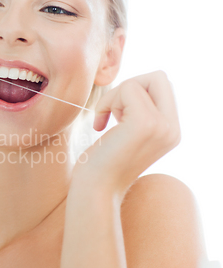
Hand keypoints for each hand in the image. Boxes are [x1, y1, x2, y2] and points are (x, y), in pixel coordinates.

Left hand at [73, 71, 180, 198]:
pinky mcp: (145, 123)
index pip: (163, 87)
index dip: (136, 91)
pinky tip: (99, 126)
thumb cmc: (102, 164)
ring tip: (106, 122)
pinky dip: (107, 102)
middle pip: (159, 78)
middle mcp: (173, 129)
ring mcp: (162, 126)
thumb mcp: (128, 135)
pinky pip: (128, 88)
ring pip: (139, 82)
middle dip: (128, 88)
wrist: (95, 190)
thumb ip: (140, 112)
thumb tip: (135, 86)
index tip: (117, 114)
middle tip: (112, 113)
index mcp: (171, 131)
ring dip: (114, 97)